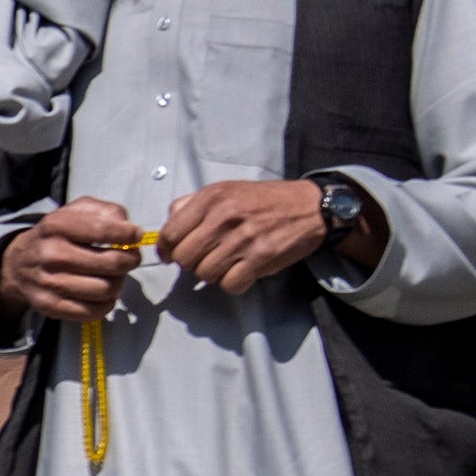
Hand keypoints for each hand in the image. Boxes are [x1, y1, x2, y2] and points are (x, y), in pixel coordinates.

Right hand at [0, 199, 142, 326]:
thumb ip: (105, 211)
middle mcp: (52, 254)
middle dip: (130, 260)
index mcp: (57, 225)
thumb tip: (129, 229)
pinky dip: (106, 304)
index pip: (104, 231)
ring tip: (113, 276)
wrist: (17, 264)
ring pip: (106, 289)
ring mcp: (50, 283)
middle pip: (112, 263)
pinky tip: (103, 294)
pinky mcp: (51, 306)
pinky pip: (93, 311)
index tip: (134, 236)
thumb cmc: (56, 236)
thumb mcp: (74, 211)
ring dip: (118, 283)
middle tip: (129, 259)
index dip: (128, 235)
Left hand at [166, 174, 336, 293]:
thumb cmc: (262, 201)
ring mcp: (243, 239)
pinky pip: (229, 285)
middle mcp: (224, 217)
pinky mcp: (261, 258)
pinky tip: (241, 271)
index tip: (170, 255)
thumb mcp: (224, 191)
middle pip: (184, 258)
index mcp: (211, 198)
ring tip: (227, 262)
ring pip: (204, 274)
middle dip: (190, 263)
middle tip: (204, 258)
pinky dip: (233, 283)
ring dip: (212, 274)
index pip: (170, 233)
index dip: (166, 249)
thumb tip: (166, 229)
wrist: (309, 207)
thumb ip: (191, 205)